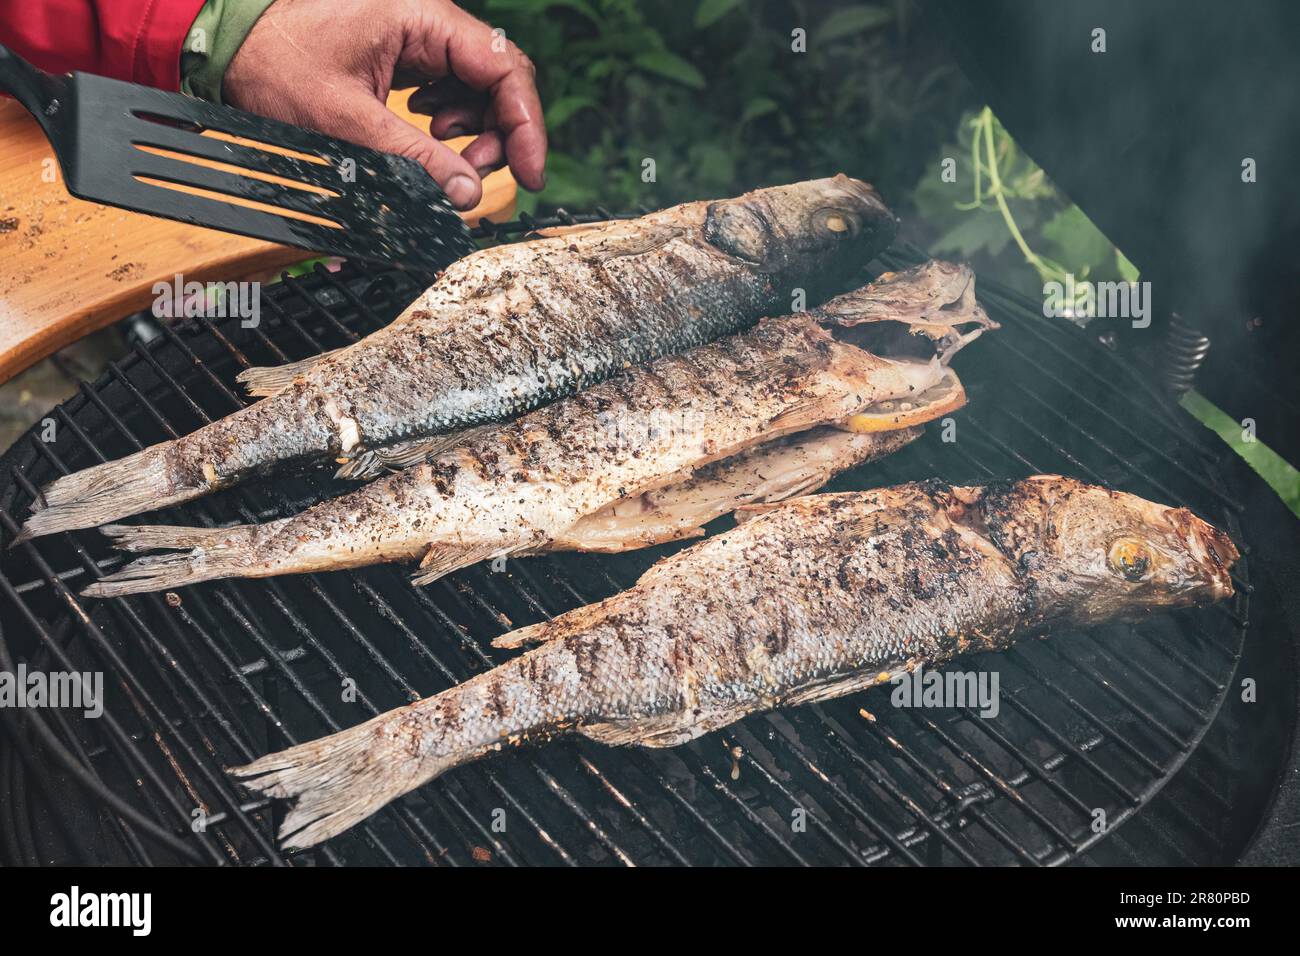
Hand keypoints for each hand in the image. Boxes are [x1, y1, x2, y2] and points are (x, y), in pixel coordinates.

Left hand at [223, 0, 546, 209]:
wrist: (230, 43)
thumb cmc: (275, 63)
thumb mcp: (346, 120)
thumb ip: (412, 158)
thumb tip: (466, 194)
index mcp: (423, 18)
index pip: (506, 69)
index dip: (527, 126)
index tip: (531, 174)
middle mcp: (430, 22)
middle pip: (499, 82)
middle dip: (497, 136)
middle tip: (469, 177)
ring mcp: (421, 38)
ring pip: (479, 91)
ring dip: (472, 134)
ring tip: (440, 153)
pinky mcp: (409, 56)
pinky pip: (451, 91)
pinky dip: (448, 123)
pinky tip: (425, 132)